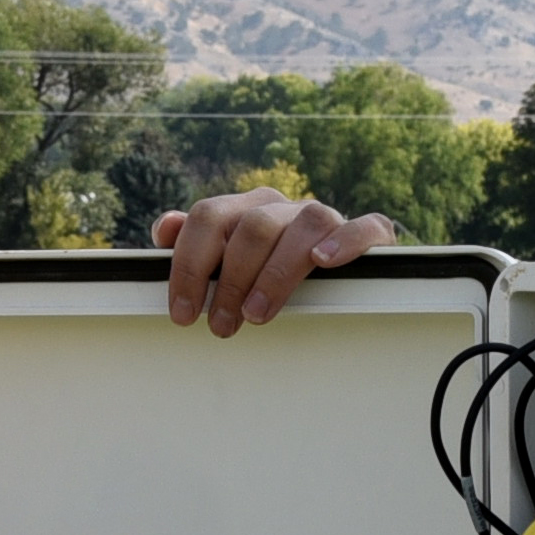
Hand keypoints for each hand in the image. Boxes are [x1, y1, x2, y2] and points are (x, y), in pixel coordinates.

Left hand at [151, 188, 395, 334]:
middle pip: (252, 226)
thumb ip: (195, 246)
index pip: (208, 217)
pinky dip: (344, 241)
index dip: (189, 264)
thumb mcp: (228, 262)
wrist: (339, 271)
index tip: (182, 312)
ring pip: (303, 224)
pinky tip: (323, 262)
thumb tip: (164, 229)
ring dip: (276, 272)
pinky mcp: (369, 234)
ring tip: (258, 314)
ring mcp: (325, 218)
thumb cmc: (269, 273)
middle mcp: (283, 208)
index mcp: (246, 209)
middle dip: (231, 280)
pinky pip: (363, 227)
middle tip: (221, 326)